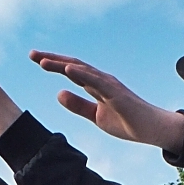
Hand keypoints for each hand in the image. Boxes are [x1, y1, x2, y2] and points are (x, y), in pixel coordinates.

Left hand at [28, 51, 183, 150]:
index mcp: (95, 85)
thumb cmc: (127, 122)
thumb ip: (77, 105)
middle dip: (52, 59)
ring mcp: (109, 85)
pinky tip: (68, 70)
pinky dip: (82, 74)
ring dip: (61, 64)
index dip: (53, 64)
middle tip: (32, 54)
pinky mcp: (116, 93)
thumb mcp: (95, 116)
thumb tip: (58, 94)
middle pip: (73, 65)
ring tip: (42, 61)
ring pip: (82, 70)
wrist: (151, 130)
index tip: (35, 59)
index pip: (71, 71)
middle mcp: (101, 80)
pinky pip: (96, 82)